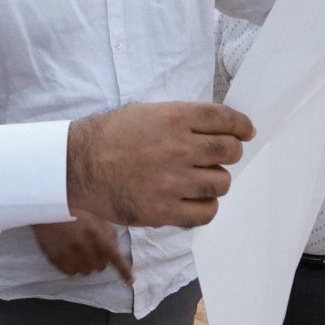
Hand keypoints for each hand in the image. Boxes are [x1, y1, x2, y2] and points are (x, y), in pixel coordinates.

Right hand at [32, 211, 132, 284]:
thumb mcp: (95, 216)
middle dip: (100, 260)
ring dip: (87, 264)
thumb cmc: (74, 208)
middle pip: (100, 266)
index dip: (123, 270)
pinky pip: (71, 272)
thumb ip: (108, 233)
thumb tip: (115, 251)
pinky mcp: (55, 258)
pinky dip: (74, 267)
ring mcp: (68, 253)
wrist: (46, 206)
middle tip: (94, 249)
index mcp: (96, 233)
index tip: (130, 280)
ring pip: (86, 272)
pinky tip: (71, 255)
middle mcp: (83, 245)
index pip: (114, 257)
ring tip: (81, 252)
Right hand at [66, 102, 254, 228]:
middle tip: (221, 155)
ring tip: (200, 178)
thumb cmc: (110, 135)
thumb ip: (181, 119)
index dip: (242, 125)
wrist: (78, 165)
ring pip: (222, 182)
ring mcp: (172, 181)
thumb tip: (217, 127)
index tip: (246, 131)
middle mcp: (178, 148)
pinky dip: (206, 205)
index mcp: (173, 118)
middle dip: (230, 151)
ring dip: (216, 179)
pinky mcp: (164, 210)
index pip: (224, 119)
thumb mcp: (146, 112)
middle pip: (229, 151)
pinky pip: (206, 212)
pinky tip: (194, 199)